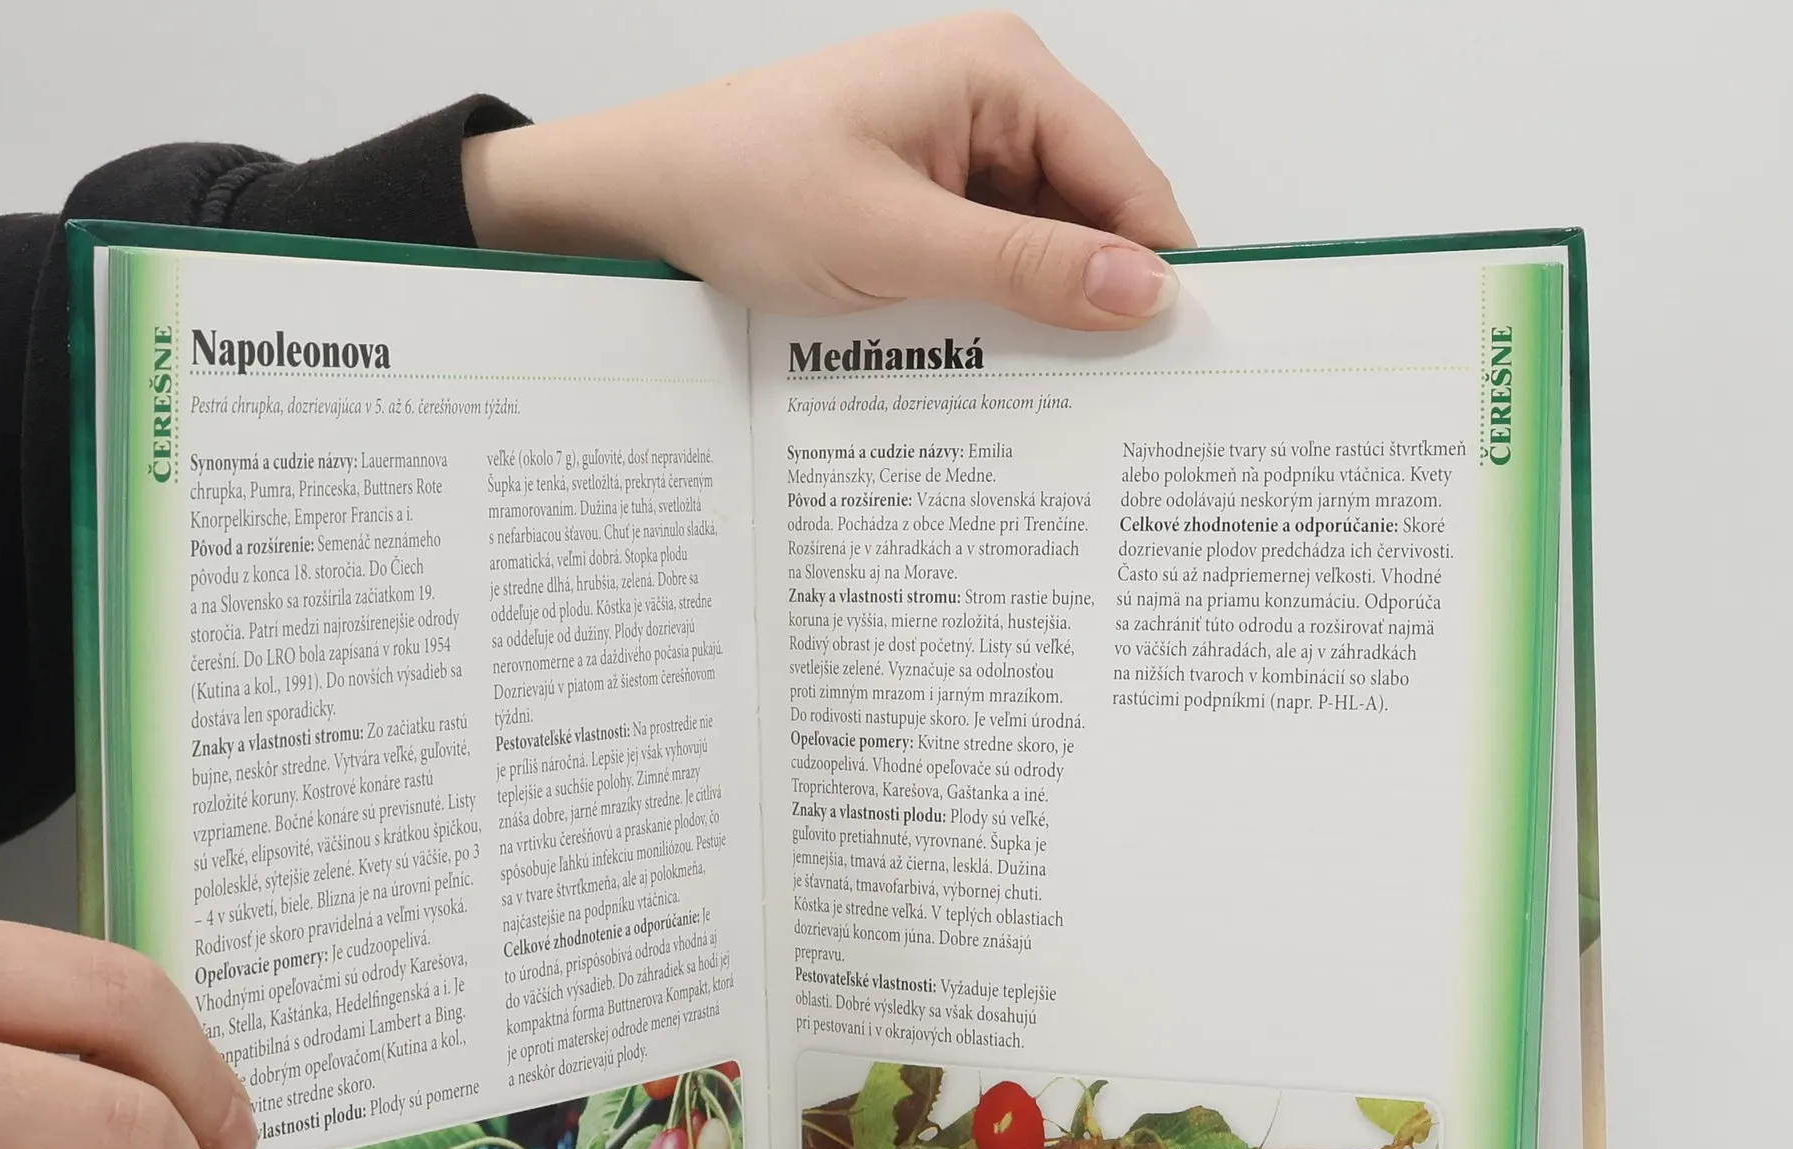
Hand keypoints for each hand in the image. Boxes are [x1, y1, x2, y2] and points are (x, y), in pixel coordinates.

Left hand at [463, 11, 1193, 328]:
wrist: (644, 197)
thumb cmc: (743, 189)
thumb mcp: (892, 242)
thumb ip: (1023, 269)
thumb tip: (1143, 291)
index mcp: (1002, 74)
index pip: (1128, 179)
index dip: (1159, 271)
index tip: (1178, 364)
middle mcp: (996, 97)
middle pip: (1096, 214)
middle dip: (1100, 299)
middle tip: (1115, 401)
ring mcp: (963, 145)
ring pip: (1046, 245)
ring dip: (1043, 313)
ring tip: (1047, 392)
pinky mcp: (931, 192)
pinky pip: (995, 256)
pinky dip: (998, 310)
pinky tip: (991, 362)